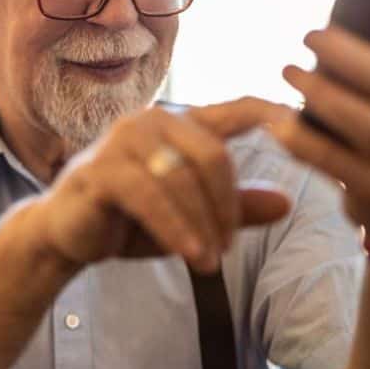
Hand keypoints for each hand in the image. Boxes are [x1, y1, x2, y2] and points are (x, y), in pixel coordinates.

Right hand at [30, 98, 292, 273]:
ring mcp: (123, 140)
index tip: (304, 130)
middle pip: (214, 155)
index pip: (239, 108)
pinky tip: (193, 256)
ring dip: (203, 225)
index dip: (275, 114)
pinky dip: (178, 229)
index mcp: (180, 122)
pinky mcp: (100, 170)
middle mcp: (152, 120)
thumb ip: (234, 207)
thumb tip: (286, 202)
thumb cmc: (130, 220)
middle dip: (227, 207)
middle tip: (227, 247)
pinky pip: (153, 198)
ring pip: (184, 179)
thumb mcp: (191, 217)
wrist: (65, 235)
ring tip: (209, 261)